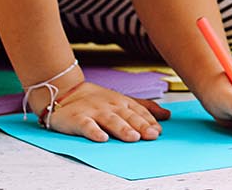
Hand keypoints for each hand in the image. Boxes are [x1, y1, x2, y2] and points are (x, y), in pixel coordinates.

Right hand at [45, 82, 169, 142]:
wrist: (65, 92)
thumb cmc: (96, 99)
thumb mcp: (122, 100)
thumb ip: (143, 107)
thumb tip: (166, 115)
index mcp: (121, 102)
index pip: (138, 111)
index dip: (149, 121)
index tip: (158, 131)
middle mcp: (109, 105)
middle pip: (127, 116)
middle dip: (140, 125)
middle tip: (151, 135)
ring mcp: (94, 111)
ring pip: (110, 120)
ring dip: (122, 129)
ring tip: (133, 137)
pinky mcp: (78, 119)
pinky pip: (86, 125)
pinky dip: (94, 132)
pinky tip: (102, 138)